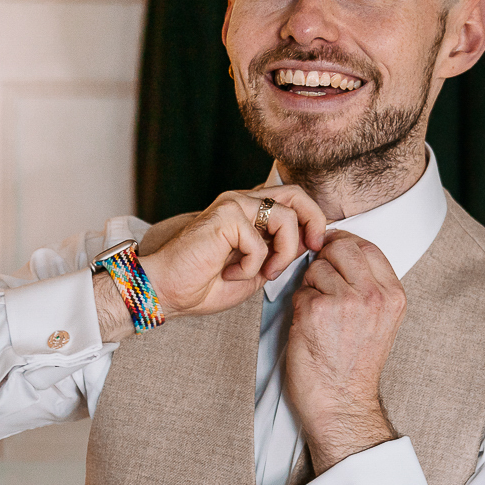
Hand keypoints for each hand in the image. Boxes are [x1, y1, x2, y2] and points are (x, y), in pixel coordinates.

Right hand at [121, 186, 328, 329]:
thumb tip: (309, 242)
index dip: (314, 220)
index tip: (315, 247)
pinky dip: (252, 267)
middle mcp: (242, 201)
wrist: (168, 290)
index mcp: (250, 210)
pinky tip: (230, 274)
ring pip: (286, 218)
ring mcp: (233, 205)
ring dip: (283, 254)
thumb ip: (280, 252)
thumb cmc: (204, 283)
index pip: (294, 200)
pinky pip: (260, 243)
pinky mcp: (225, 216)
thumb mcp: (257, 269)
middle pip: (297, 194)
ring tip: (263, 273)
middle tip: (312, 248)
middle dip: (314, 222)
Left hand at [284, 231, 404, 469]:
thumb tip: (341, 252)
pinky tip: (308, 326)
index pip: (367, 246)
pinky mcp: (316, 311)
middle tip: (321, 285)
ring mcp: (344, 302)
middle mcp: (373, 296)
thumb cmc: (355, 366)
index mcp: (393, 296)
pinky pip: (300, 290)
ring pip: (317, 268)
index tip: (333, 254)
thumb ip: (370, 286)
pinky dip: (299, 304)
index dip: (345, 245)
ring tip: (319, 315)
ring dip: (310, 286)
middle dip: (325, 260)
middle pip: (341, 248)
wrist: (341, 403)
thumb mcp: (381, 322)